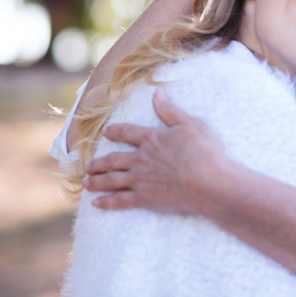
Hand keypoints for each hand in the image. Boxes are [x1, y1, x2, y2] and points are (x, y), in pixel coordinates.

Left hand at [83, 88, 225, 214]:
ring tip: (86, 183)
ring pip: (112, 179)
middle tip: (87, 166)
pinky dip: (107, 202)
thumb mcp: (189, 124)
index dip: (115, 131)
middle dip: (99, 162)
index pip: (127, 133)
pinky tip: (96, 204)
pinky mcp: (144, 199)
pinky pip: (120, 201)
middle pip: (113, 159)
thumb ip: (169, 110)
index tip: (105, 132)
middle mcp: (141, 158)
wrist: (209, 182)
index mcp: (151, 139)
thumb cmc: (204, 152)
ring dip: (97, 181)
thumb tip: (157, 93)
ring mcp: (140, 180)